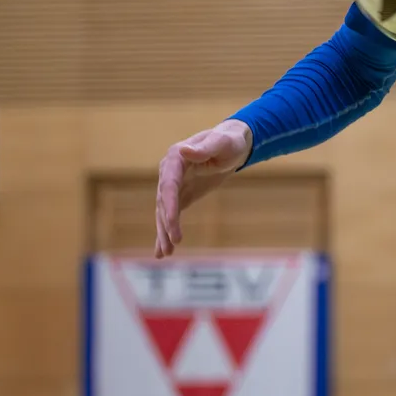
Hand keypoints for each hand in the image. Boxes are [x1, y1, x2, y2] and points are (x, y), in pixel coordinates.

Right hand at [154, 119, 251, 257]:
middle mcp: (168, 172)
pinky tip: (163, 251)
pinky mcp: (180, 195)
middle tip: (173, 244)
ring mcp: (173, 185)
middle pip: (163, 201)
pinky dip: (166, 232)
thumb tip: (183, 150)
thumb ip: (204, 148)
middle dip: (166, 223)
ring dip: (163, 233)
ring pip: (163, 212)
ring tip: (165, 254)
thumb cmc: (229, 141)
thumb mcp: (221, 143)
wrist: (232, 144)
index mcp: (175, 158)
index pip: (169, 184)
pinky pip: (171, 215)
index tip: (172, 222)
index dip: (169, 204)